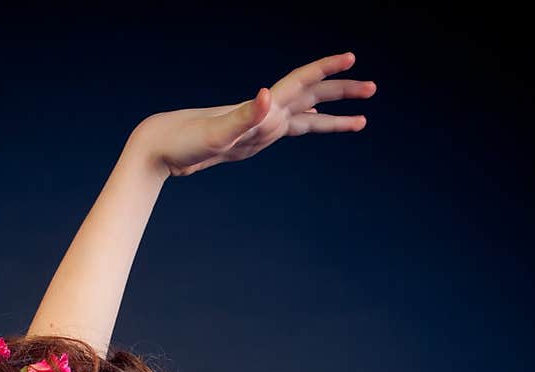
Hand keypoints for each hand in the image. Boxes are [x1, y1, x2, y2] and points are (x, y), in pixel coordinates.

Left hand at [132, 52, 375, 177]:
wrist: (161, 147)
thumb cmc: (185, 140)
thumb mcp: (216, 133)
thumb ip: (245, 116)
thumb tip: (268, 97)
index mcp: (262, 108)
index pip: (302, 83)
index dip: (327, 71)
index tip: (352, 60)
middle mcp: (265, 112)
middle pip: (313, 96)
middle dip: (343, 92)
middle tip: (372, 90)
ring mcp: (261, 126)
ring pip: (307, 115)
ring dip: (333, 115)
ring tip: (360, 119)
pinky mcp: (253, 139)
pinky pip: (289, 130)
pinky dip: (307, 125)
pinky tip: (314, 122)